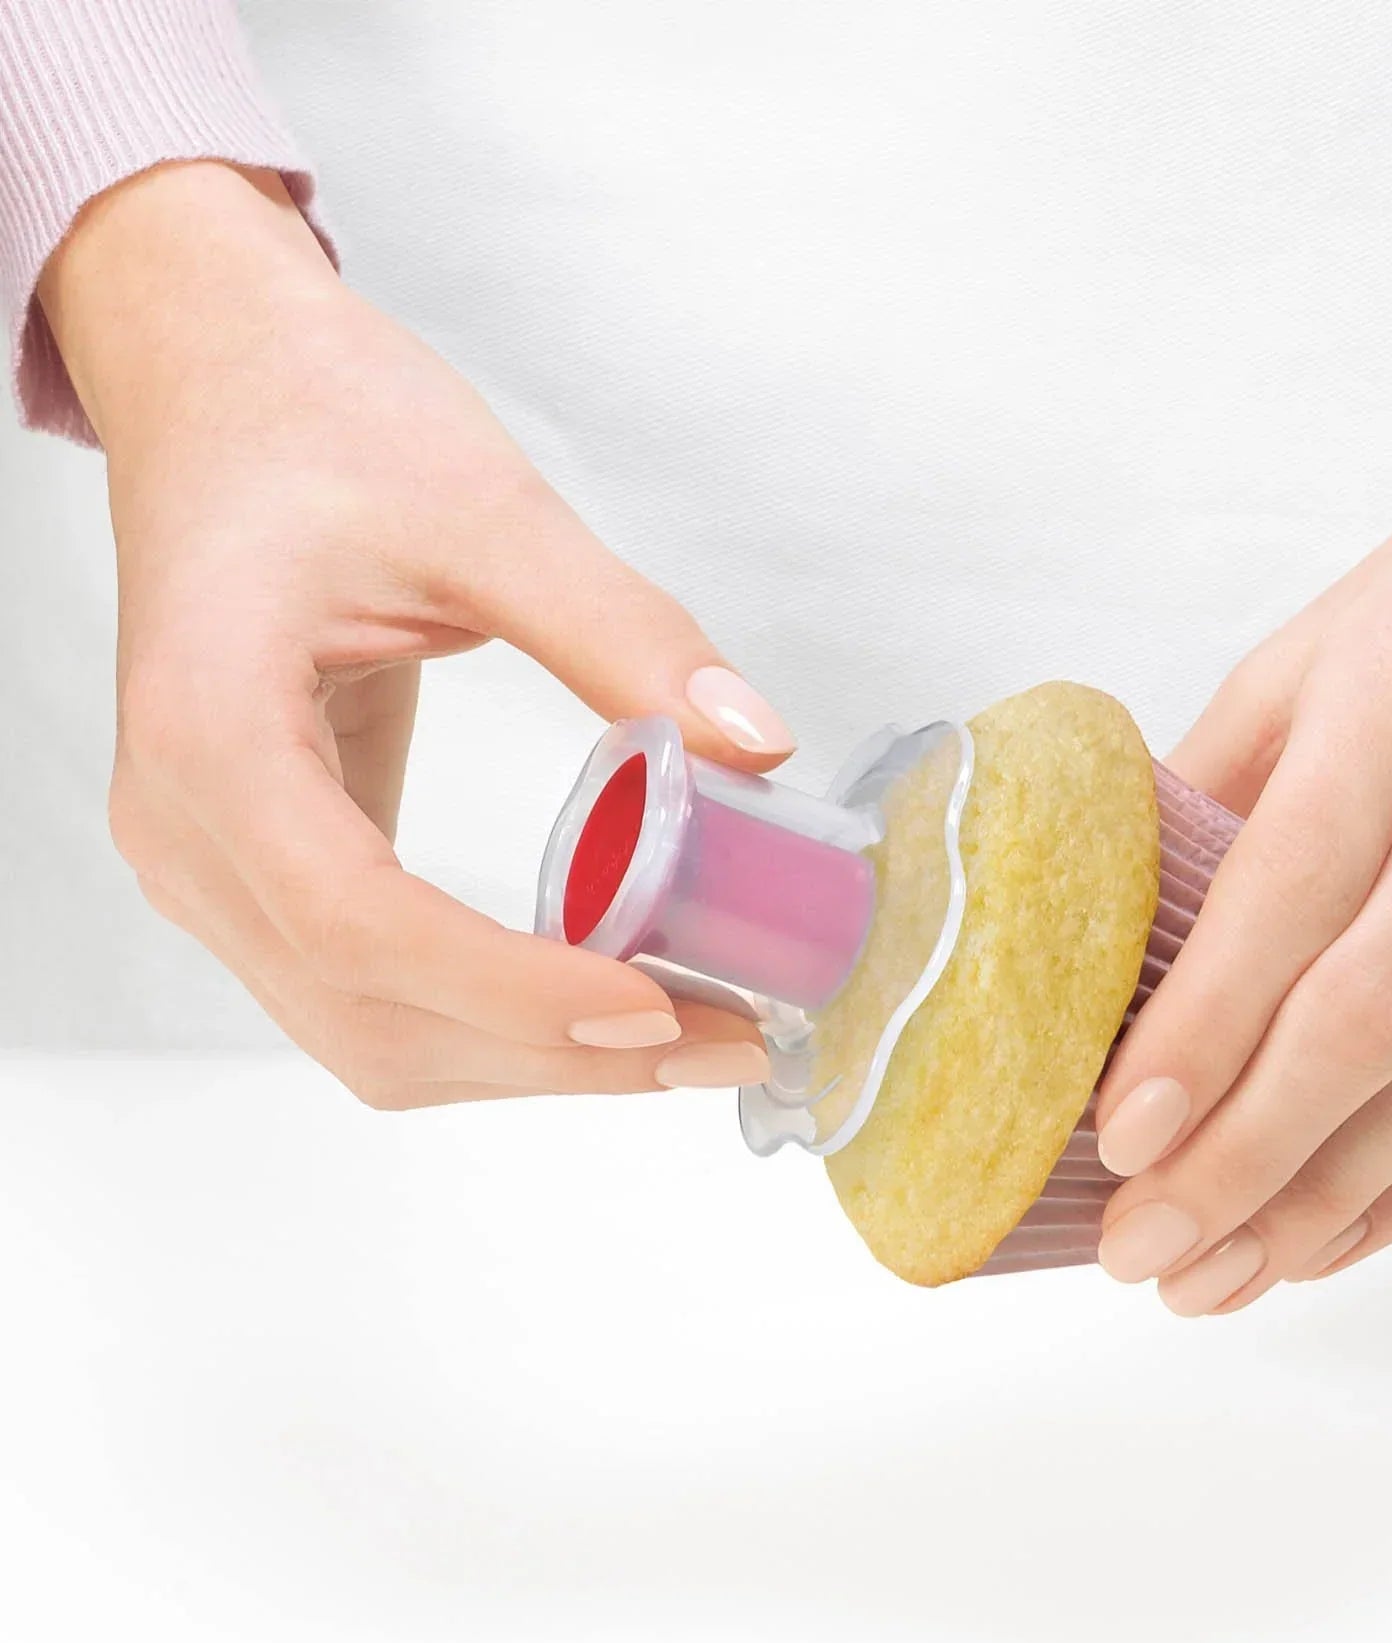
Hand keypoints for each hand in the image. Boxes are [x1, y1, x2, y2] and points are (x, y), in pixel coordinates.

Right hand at [43, 161, 789, 1105]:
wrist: (220, 383)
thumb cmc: (314, 419)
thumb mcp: (485, 506)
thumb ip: (621, 630)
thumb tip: (751, 747)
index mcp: (213, 734)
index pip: (362, 923)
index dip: (518, 990)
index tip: (664, 1004)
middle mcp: (188, 829)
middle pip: (372, 1017)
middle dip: (558, 1054)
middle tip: (725, 1038)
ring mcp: (214, 862)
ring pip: (372, 1033)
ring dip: (535, 1057)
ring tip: (691, 1032)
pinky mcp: (263, 867)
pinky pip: (374, 989)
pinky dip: (496, 1016)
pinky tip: (609, 990)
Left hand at [1094, 272, 1391, 1313]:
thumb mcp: (1340, 626)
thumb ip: (1230, 766)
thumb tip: (1122, 899)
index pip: (1289, 895)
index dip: (1202, 1033)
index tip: (1120, 1136)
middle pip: (1370, 1019)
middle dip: (1243, 1159)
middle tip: (1140, 1248)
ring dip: (1326, 1201)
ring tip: (1217, 1276)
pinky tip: (1339, 1235)